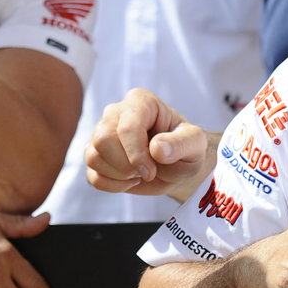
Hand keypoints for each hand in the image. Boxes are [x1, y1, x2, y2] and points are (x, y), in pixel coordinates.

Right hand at [85, 88, 213, 201]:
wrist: (178, 166)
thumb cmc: (186, 149)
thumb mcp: (195, 144)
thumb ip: (181, 143)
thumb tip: (156, 148)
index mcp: (140, 102)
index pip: (126, 128)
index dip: (136, 154)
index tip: (151, 171)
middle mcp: (116, 113)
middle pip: (103, 140)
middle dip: (125, 165)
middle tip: (147, 170)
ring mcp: (101, 133)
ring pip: (93, 156)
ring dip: (119, 175)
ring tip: (139, 173)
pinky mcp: (96, 155)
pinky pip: (92, 175)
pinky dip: (112, 185)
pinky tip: (129, 180)